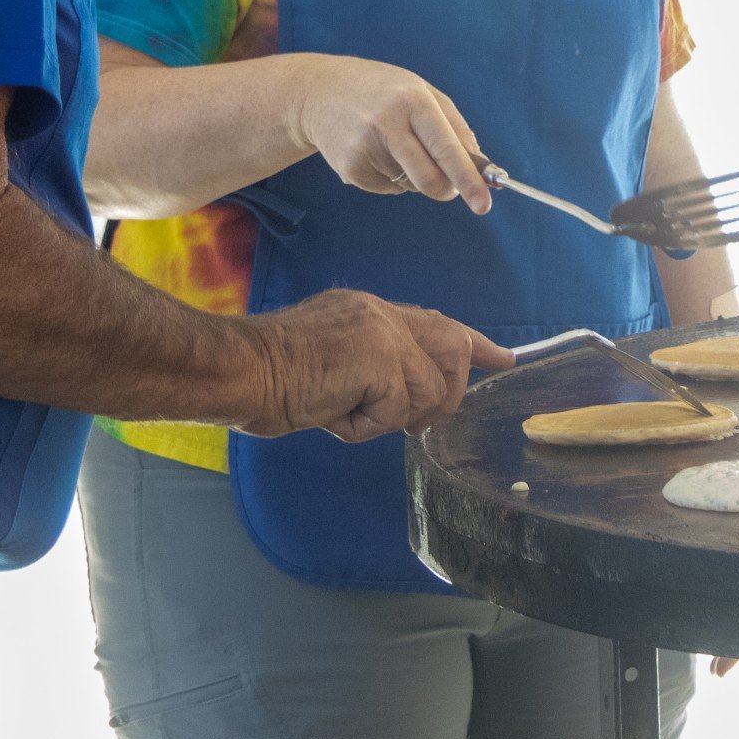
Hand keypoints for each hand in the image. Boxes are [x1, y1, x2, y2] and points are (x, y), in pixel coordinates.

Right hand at [232, 288, 514, 440]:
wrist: (237, 369)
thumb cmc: (266, 377)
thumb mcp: (329, 367)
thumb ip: (370, 371)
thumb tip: (405, 403)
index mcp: (369, 312)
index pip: (436, 323)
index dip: (473, 343)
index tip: (502, 358)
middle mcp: (381, 313)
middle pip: (452, 352)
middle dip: (441, 397)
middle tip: (402, 421)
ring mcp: (382, 331)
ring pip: (428, 392)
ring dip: (389, 418)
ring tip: (343, 410)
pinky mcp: (378, 357)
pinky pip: (399, 410)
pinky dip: (366, 427)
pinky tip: (333, 413)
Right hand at [283, 54, 491, 211]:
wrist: (320, 92)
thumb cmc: (383, 91)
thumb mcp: (421, 92)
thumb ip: (455, 127)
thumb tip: (481, 167)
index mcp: (413, 100)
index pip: (446, 148)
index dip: (468, 179)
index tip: (483, 204)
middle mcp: (387, 123)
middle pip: (429, 178)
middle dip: (447, 190)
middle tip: (450, 188)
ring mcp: (364, 148)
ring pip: (410, 186)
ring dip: (413, 176)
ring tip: (393, 144)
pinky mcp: (350, 169)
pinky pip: (389, 190)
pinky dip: (391, 179)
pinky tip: (375, 152)